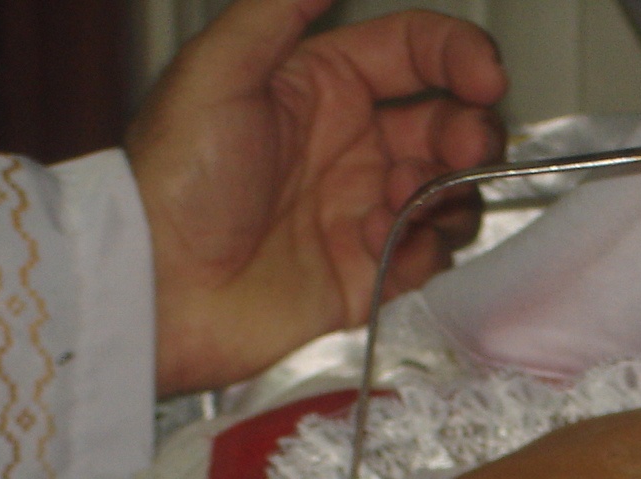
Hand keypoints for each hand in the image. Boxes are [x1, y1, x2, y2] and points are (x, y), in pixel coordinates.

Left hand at [127, 0, 505, 396]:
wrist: (155, 288)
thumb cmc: (170, 182)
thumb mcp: (216, 69)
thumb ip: (279, 6)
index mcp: (322, 87)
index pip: (415, 53)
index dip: (460, 56)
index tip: (485, 76)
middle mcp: (349, 147)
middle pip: (449, 123)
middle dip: (470, 131)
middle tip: (465, 148)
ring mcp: (360, 211)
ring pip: (450, 191)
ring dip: (447, 191)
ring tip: (401, 203)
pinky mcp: (365, 276)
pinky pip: (428, 258)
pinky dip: (419, 249)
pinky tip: (372, 246)